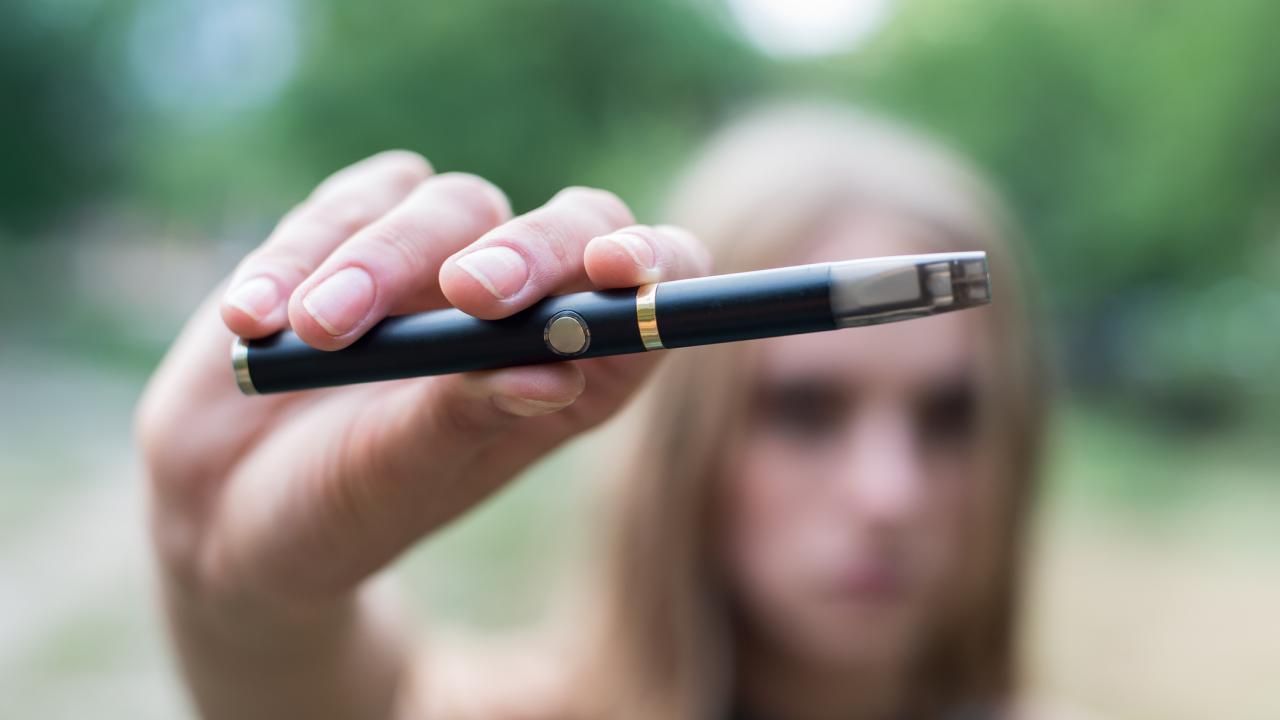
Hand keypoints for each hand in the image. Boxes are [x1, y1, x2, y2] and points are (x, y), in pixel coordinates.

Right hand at [137, 150, 709, 619]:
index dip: (651, 267)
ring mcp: (435, 260)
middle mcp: (519, 307)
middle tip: (470, 292)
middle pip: (567, 226)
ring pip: (449, 207)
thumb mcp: (402, 476)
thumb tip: (554, 369)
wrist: (226, 508)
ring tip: (318, 331)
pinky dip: (299, 253)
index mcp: (572, 371)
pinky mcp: (350, 232)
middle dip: (524, 251)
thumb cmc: (343, 509)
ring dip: (380, 262)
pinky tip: (254, 317)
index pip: (647, 293)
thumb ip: (466, 415)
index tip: (614, 273)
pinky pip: (345, 208)